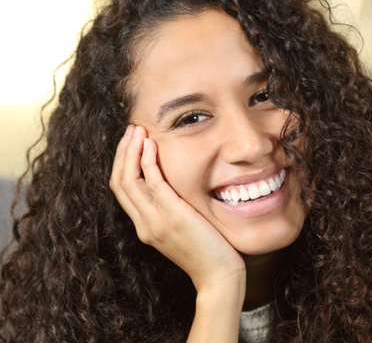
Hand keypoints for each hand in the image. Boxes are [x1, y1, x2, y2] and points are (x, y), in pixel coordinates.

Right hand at [109, 125, 245, 293]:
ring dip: (130, 151)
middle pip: (119, 182)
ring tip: (137, 130)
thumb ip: (171, 210)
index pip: (122, 190)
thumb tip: (172, 188)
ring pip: (128, 180)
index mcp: (145, 226)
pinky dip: (147, 161)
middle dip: (122, 152)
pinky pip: (152, 183)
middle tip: (131, 129)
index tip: (130, 142)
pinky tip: (151, 145)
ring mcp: (155, 221)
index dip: (122, 163)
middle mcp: (144, 224)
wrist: (218, 276)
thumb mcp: (181, 229)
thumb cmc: (207, 251)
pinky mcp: (172, 217)